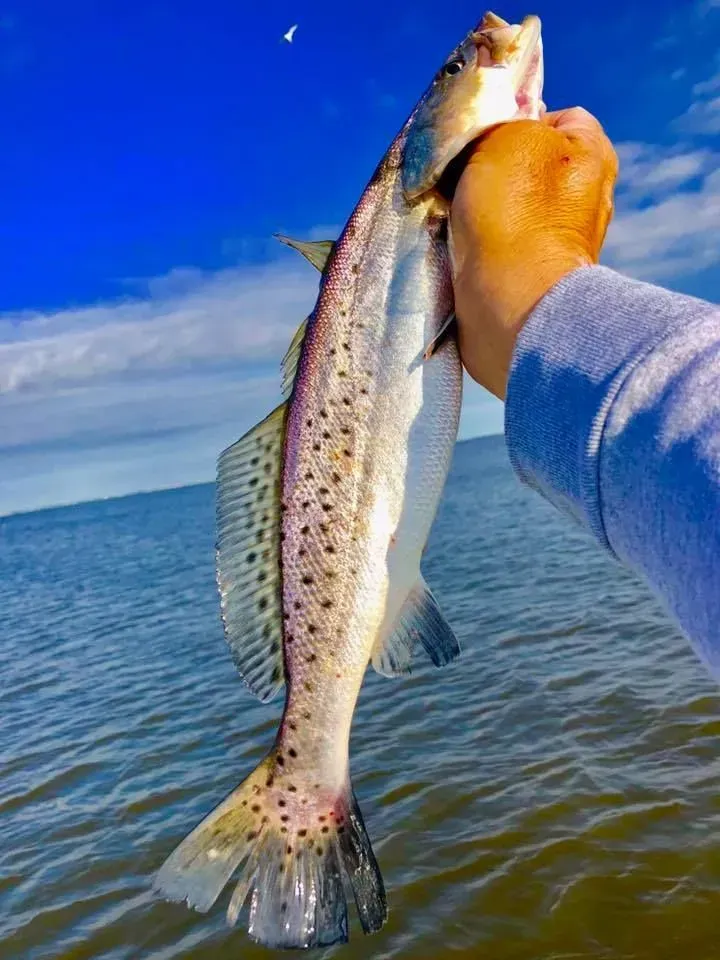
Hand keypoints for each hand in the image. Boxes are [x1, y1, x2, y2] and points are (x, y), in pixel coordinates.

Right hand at [449, 108, 618, 399]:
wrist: (511, 305)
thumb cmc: (515, 213)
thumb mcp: (509, 135)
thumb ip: (504, 120)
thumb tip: (489, 138)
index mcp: (593, 155)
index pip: (555, 115)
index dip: (514, 119)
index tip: (482, 141)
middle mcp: (584, 196)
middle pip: (524, 163)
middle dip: (488, 167)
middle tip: (460, 176)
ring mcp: (557, 239)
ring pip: (505, 205)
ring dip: (474, 208)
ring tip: (452, 213)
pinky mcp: (530, 275)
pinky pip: (497, 243)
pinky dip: (475, 242)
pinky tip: (456, 243)